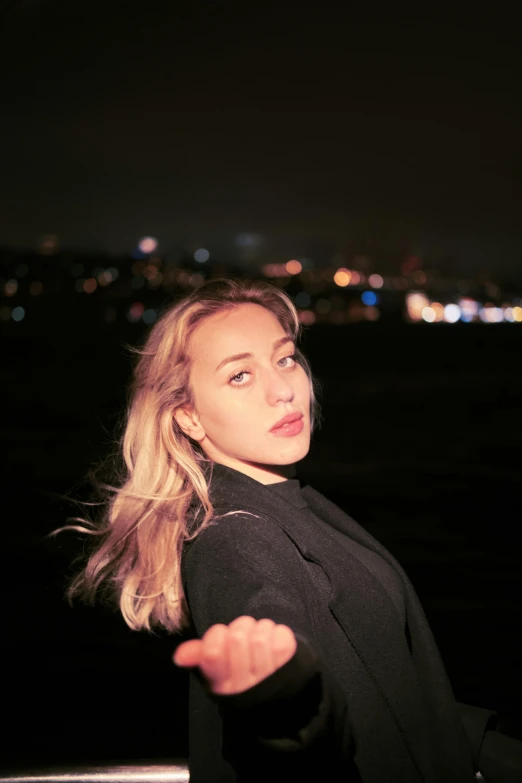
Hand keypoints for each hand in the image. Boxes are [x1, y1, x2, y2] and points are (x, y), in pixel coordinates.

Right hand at [173, 615, 296, 694]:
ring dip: (260, 629)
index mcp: (221, 684)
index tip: (222, 639)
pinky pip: (280, 635)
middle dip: (240, 628)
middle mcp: (244, 685)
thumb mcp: (216, 669)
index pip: (213, 652)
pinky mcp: (291, 667)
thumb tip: (179, 656)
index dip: (217, 636)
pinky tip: (275, 644)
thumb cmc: (241, 671)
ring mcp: (269, 678)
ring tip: (260, 639)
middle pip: (238, 637)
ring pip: (260, 634)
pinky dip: (277, 632)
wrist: (279, 691)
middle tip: (244, 636)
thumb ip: (197, 656)